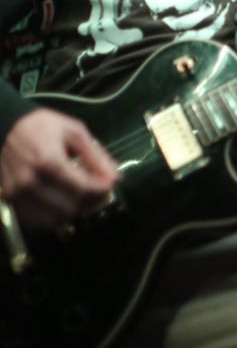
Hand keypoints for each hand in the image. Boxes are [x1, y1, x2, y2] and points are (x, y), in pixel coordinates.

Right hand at [0, 108, 119, 228]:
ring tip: (84, 197)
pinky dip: (56, 216)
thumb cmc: (42, 126)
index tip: (111, 183)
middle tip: (101, 191)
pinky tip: (64, 201)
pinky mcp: (11, 201)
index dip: (102, 190)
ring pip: (56, 219)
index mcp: (49, 162)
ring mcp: (19, 195)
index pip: (83, 189)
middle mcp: (31, 183)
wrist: (6, 127)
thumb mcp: (74, 131)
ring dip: (75, 211)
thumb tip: (114, 177)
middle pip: (71, 208)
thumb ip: (95, 155)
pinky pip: (39, 221)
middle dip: (92, 202)